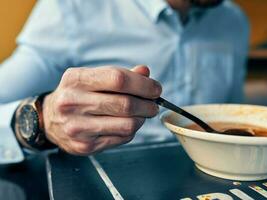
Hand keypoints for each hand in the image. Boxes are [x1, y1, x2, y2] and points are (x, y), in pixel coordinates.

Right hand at [42, 65, 161, 154]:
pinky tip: (127, 124)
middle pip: (125, 104)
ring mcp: (77, 127)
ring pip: (127, 125)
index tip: (156, 89)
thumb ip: (119, 74)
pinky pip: (121, 138)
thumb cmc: (77, 95)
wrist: (50, 120)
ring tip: (142, 114)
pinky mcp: (84, 146)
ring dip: (141, 119)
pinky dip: (131, 131)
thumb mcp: (92, 78)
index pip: (118, 79)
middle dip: (148, 104)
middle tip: (154, 104)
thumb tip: (145, 72)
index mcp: (76, 79)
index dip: (143, 84)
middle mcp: (72, 102)